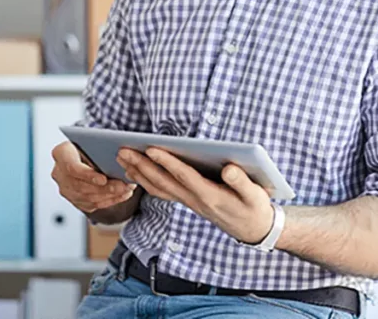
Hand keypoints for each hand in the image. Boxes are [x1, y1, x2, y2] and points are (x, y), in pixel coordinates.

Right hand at [50, 141, 135, 213]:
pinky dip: (110, 200)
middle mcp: (59, 173)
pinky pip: (92, 204)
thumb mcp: (94, 139)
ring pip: (87, 198)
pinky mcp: (75, 199)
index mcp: (61, 153)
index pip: (72, 167)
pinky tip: (123, 194)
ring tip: (127, 189)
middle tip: (123, 186)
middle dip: (105, 188)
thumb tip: (121, 155)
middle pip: (81, 186)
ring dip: (110, 195)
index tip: (104, 179)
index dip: (88, 175)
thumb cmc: (91, 143)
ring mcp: (65, 189)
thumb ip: (100, 147)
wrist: (85, 152)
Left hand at [117, 147, 274, 244]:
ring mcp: (189, 202)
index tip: (152, 149)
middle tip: (123, 150)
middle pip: (163, 182)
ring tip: (122, 158)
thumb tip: (229, 168)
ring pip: (158, 189)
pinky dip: (145, 182)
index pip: (185, 177)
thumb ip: (242, 182)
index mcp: (211, 196)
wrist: (253, 229)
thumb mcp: (255, 196)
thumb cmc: (255, 208)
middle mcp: (195, 201)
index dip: (168, 163)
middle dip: (142, 166)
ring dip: (138, 173)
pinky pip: (162, 192)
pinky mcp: (188, 201)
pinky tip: (135, 172)